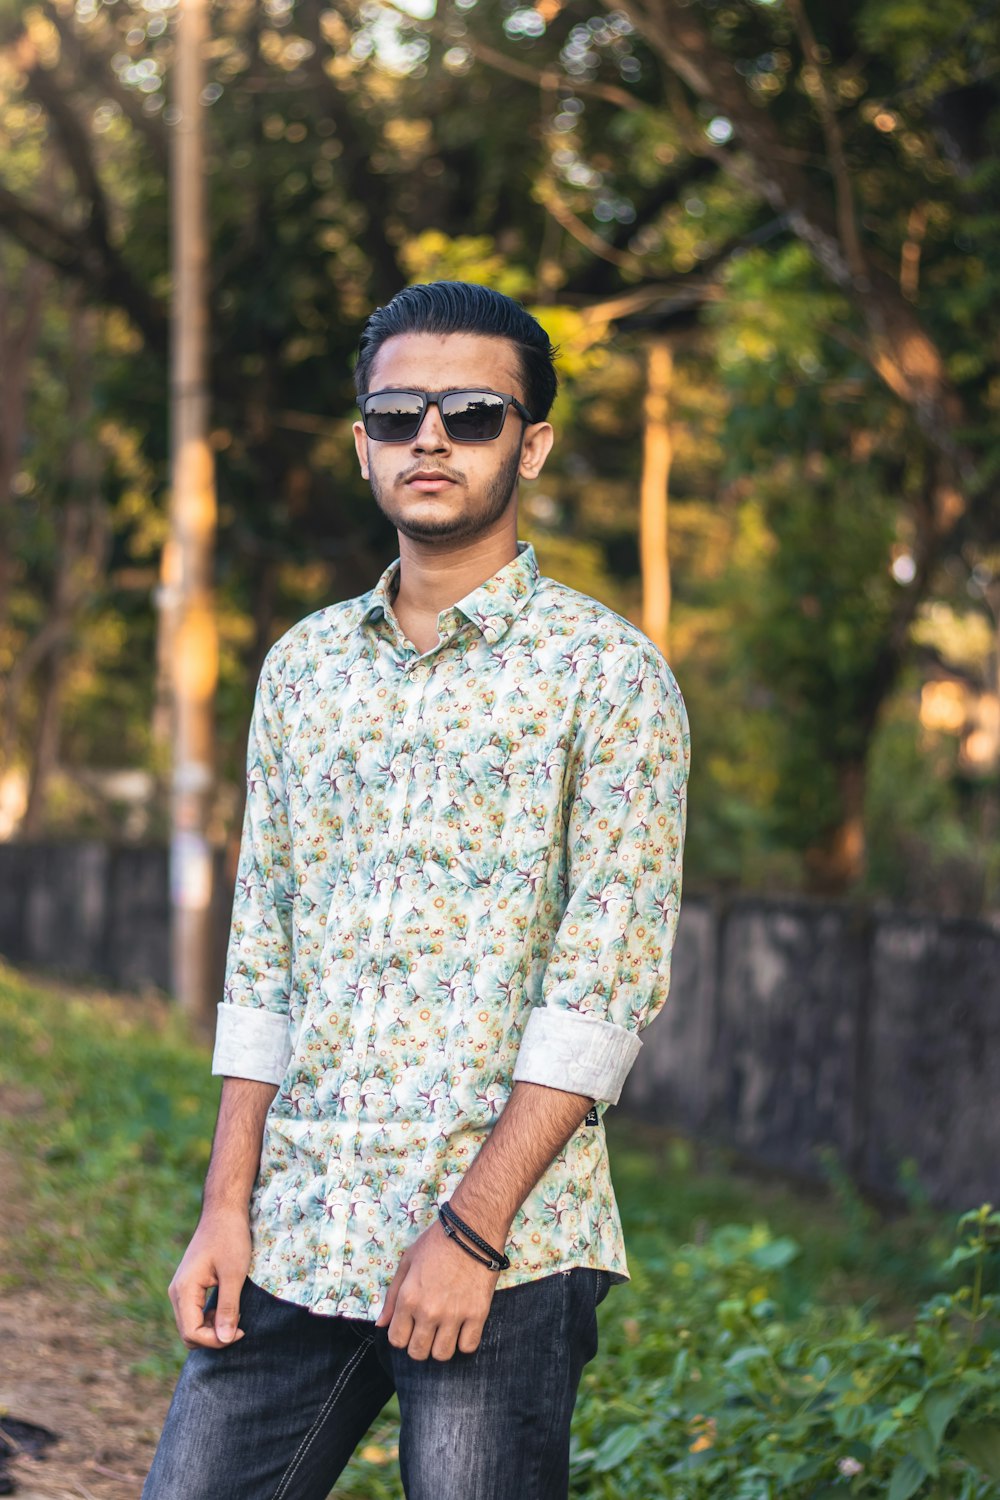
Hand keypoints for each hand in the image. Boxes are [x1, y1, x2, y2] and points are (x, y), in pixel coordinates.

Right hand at [168, 1208, 250, 1350]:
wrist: (223, 1211)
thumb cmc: (230, 1238)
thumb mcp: (233, 1274)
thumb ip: (228, 1308)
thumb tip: (225, 1340)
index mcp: (184, 1290)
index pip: (192, 1333)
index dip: (216, 1340)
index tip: (241, 1331)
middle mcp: (176, 1292)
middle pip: (188, 1333)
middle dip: (213, 1337)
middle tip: (239, 1325)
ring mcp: (181, 1289)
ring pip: (191, 1325)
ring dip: (212, 1328)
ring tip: (235, 1314)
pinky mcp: (189, 1285)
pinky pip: (194, 1313)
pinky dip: (210, 1317)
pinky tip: (228, 1307)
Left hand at [376, 1218, 499, 1360]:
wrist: (473, 1230)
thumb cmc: (437, 1243)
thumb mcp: (407, 1262)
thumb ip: (392, 1296)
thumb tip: (381, 1324)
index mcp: (408, 1298)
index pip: (396, 1340)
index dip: (401, 1336)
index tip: (409, 1328)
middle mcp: (429, 1311)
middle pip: (418, 1353)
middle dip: (419, 1346)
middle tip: (426, 1331)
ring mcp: (454, 1315)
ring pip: (442, 1355)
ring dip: (441, 1347)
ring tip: (444, 1331)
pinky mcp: (478, 1314)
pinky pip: (468, 1347)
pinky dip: (464, 1342)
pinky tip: (462, 1329)